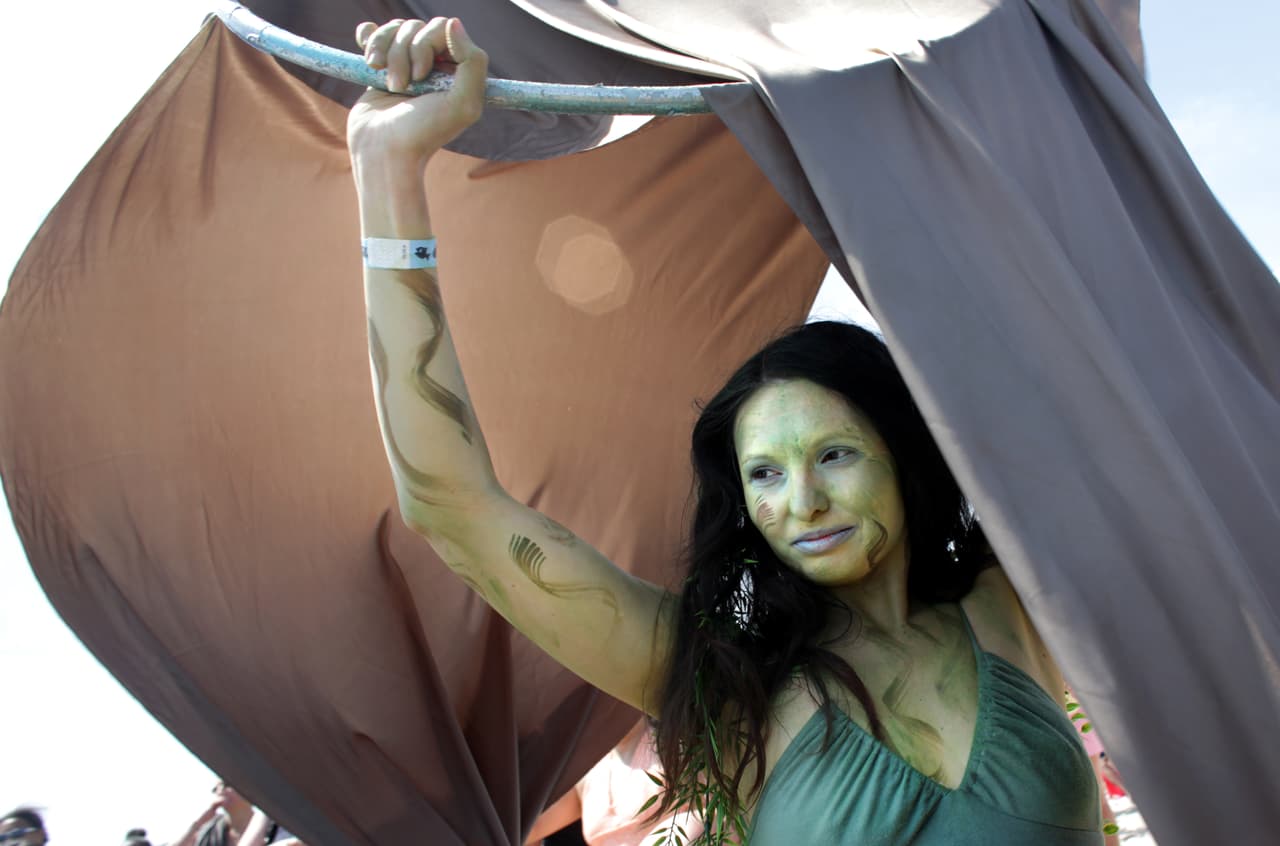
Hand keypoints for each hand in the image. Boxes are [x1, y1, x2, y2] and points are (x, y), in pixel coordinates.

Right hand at [346, 18, 487, 165]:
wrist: (384, 152)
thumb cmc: (424, 132)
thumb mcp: (464, 104)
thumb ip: (473, 62)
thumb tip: (453, 22)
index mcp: (455, 69)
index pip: (443, 28)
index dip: (429, 43)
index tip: (422, 75)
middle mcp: (432, 64)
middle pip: (415, 26)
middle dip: (405, 52)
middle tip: (403, 87)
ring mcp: (404, 64)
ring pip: (394, 29)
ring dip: (386, 53)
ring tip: (387, 84)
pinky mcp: (380, 68)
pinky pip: (373, 33)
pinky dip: (369, 38)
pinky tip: (369, 58)